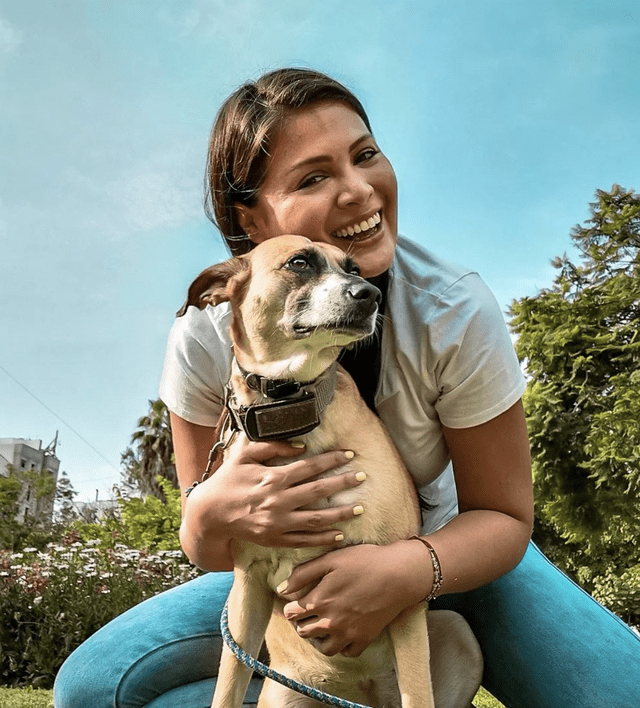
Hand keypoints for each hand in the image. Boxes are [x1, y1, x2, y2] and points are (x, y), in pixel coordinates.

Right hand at [203, 435, 365, 547]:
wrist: (209, 513)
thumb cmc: (227, 480)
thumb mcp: (244, 455)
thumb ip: (272, 446)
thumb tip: (301, 446)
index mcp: (272, 477)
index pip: (309, 466)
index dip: (331, 459)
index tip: (349, 455)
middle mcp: (278, 500)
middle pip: (319, 490)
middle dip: (343, 482)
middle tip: (363, 477)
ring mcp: (278, 522)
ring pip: (316, 518)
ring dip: (340, 513)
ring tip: (359, 508)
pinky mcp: (274, 539)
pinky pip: (304, 540)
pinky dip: (323, 538)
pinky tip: (339, 534)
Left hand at [278, 541, 431, 656]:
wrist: (399, 574)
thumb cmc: (365, 561)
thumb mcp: (331, 559)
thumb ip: (303, 573)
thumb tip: (282, 589)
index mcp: (319, 600)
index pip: (292, 613)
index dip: (290, 606)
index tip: (295, 602)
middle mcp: (331, 622)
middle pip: (303, 632)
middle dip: (301, 622)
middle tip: (307, 612)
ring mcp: (348, 633)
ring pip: (323, 648)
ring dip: (318, 638)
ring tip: (322, 625)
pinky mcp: (364, 639)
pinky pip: (347, 653)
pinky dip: (342, 646)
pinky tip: (342, 632)